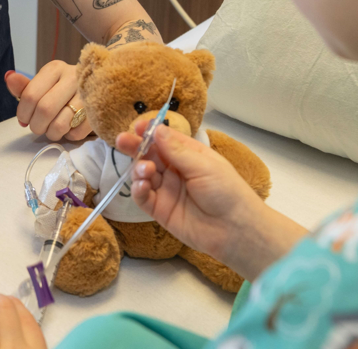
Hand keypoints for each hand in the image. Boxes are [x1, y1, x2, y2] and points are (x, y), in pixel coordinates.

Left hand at [7, 64, 91, 141]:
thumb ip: (24, 86)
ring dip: (52, 133)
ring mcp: (88, 93)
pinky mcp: (99, 110)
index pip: (30, 95)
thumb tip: (8, 77)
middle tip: (38, 127)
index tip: (24, 119)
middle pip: (45, 110)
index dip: (23, 113)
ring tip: (53, 128)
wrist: (98, 88)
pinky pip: (76, 133)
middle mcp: (73, 77)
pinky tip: (70, 127)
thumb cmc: (62, 89)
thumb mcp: (43, 85)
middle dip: (36, 125)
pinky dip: (69, 136)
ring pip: (60, 124)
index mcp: (55, 69)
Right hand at [117, 122, 306, 279]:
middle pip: (150, 155)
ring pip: (144, 175)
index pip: (165, 139)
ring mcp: (167, 191)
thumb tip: (157, 129)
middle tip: (122, 141)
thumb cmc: (226, 191)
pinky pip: (143, 198)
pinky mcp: (160, 211)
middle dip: (136, 147)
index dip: (151, 132)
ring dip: (139, 169)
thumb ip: (177, 150)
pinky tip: (142, 185)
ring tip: (145, 170)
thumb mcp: (203, 165)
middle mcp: (175, 171)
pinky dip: (138, 189)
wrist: (235, 230)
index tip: (138, 126)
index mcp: (189, 155)